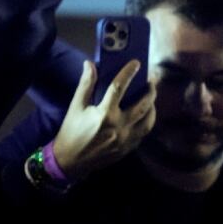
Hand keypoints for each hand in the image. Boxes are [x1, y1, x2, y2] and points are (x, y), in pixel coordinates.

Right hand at [51, 60, 156, 182]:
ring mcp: (126, 139)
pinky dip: (147, 121)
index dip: (128, 73)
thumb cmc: (71, 131)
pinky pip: (144, 132)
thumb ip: (85, 85)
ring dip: (152, 107)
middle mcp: (119, 126)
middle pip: (143, 104)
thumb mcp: (76, 106)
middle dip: (150, 91)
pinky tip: (146, 114)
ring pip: (149, 120)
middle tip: (151, 81)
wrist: (70, 161)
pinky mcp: (128, 148)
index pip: (119, 87)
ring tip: (151, 97)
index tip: (136, 62)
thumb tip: (90, 64)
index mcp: (104, 114)